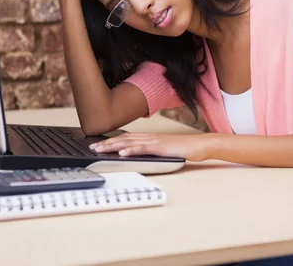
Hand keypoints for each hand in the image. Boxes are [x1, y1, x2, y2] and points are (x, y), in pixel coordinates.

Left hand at [89, 133, 216, 160]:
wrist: (200, 145)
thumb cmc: (184, 148)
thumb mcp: (163, 150)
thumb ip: (151, 150)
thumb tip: (138, 154)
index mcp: (150, 137)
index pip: (126, 138)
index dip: (111, 140)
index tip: (98, 144)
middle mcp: (150, 137)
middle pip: (124, 139)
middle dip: (106, 143)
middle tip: (92, 147)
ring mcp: (155, 141)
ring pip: (130, 142)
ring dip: (113, 146)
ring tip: (100, 150)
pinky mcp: (161, 147)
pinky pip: (144, 148)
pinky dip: (132, 150)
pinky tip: (122, 153)